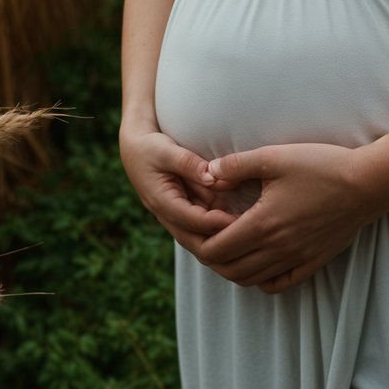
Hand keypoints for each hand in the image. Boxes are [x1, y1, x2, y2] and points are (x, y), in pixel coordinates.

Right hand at [119, 123, 240, 257]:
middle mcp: (170, 215)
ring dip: (224, 237)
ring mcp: (177, 216)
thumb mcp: (167, 150)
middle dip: (223, 242)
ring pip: (203, 237)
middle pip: (198, 241)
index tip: (244, 220)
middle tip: (252, 236)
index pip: (194, 221)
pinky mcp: (186, 211)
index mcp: (163, 202)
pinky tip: (244, 223)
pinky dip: (222, 226)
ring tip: (253, 233)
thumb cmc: (150, 147)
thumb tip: (212, 177)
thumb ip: (189, 163)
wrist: (135, 149)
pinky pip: (205, 225)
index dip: (219, 223)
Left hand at [197, 142, 378, 293]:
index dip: (198, 242)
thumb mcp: (274, 157)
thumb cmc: (322, 166)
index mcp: (262, 224)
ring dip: (233, 268)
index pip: (215, 250)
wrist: (367, 183)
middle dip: (211, 257)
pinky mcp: (313, 261)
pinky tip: (260, 261)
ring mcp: (296, 258)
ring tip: (230, 247)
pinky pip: (280, 284)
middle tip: (208, 236)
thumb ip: (235, 165)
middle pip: (229, 270)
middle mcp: (277, 249)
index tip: (198, 225)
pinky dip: (262, 280)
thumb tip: (207, 174)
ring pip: (251, 280)